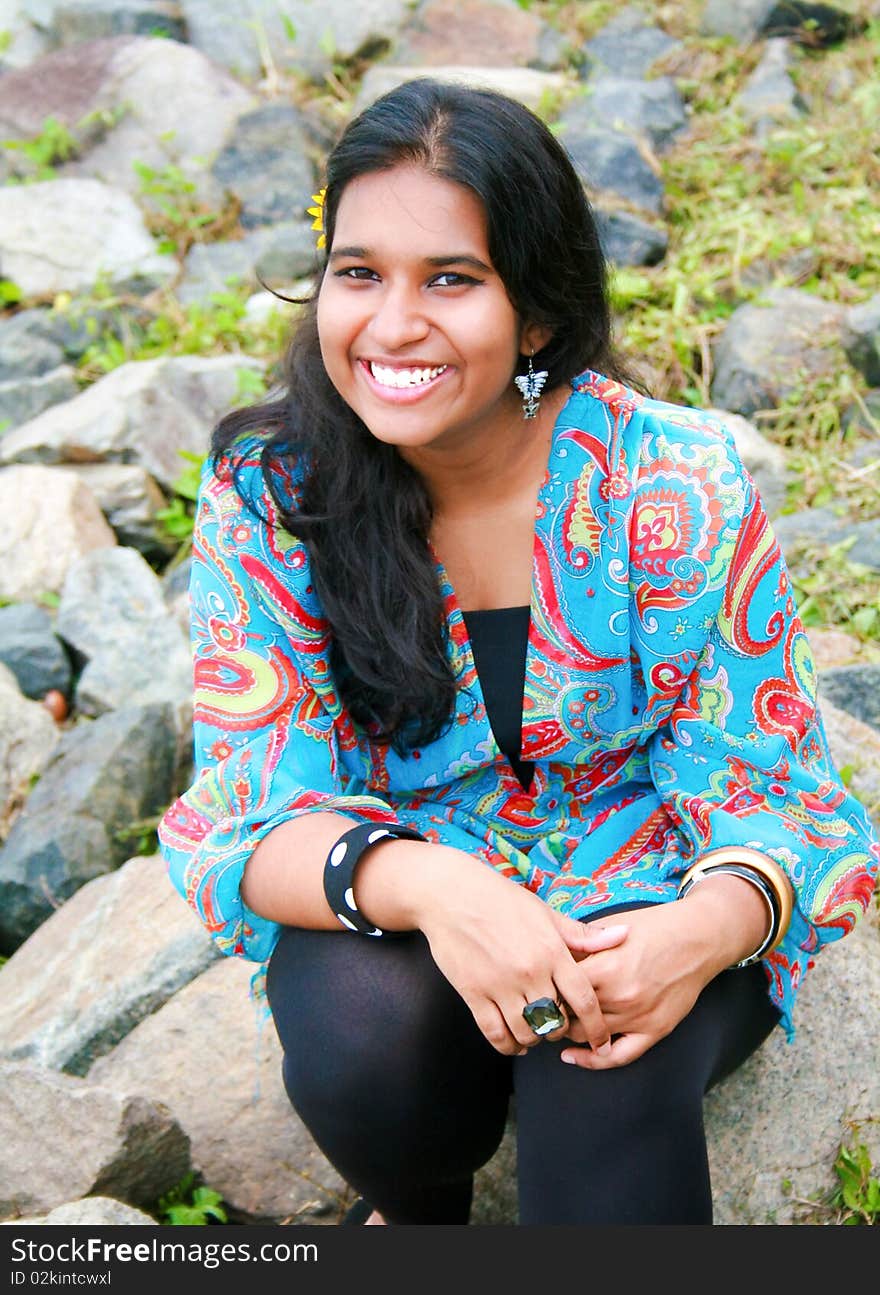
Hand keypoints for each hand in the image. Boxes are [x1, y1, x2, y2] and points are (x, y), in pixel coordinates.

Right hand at [417, 860, 627, 1055]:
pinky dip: (508, 1045)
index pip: (584, 1000)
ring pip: (527, 1033)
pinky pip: (495, 1034)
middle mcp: (529, 972)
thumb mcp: (545, 912)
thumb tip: (623, 935)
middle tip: (559, 1025)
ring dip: (535, 1039)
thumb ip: (582, 934)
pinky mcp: (474, 993)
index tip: (603, 1042)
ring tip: (536, 1032)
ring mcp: (500, 985)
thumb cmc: (501, 899)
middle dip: (561, 1030)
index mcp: (551, 951)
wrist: (452, 895)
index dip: (597, 1028)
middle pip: (556, 1022)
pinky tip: (514, 1042)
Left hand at [558, 875, 767, 1068]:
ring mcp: (639, 1017)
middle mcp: (621, 996)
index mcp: (605, 967)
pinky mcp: (655, 1030)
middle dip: (551, 1010)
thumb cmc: (653, 927)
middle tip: (540, 1005)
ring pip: (587, 1035)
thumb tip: (549, 957)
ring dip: (568, 1030)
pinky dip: (593, 1060)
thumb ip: (581, 945)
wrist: (698, 938)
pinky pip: (619, 1057)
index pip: (558, 988)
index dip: (543, 987)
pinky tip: (574, 1057)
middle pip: (569, 1014)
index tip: (535, 984)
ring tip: (554, 1022)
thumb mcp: (611, 927)